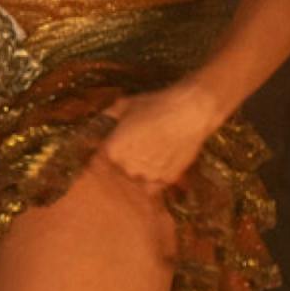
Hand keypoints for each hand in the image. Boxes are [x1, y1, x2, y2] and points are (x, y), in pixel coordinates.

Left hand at [95, 82, 221, 189]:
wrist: (191, 112)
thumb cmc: (156, 105)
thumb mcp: (125, 105)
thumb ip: (107, 115)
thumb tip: (98, 119)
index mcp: (112, 151)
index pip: (103, 158)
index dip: (111, 150)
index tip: (120, 144)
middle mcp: (127, 167)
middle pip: (121, 170)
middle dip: (126, 160)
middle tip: (140, 145)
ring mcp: (148, 176)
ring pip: (138, 178)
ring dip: (141, 171)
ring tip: (152, 153)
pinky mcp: (167, 179)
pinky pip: (155, 186)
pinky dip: (155, 180)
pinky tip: (160, 166)